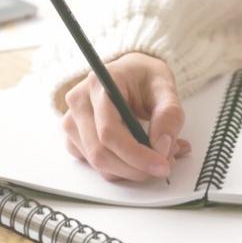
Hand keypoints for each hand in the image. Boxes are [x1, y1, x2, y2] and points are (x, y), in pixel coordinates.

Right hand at [61, 51, 190, 182]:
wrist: (131, 73)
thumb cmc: (145, 77)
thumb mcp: (166, 87)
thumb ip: (169, 114)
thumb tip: (162, 146)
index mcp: (99, 84)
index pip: (109, 131)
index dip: (135, 155)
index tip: (161, 165)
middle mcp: (79, 102)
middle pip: (100, 153)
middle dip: (135, 168)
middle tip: (165, 164)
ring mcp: (72, 121)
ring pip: (97, 163)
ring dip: (131, 169)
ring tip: (159, 154)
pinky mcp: (74, 137)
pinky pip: (95, 165)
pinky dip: (121, 169)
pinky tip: (140, 156)